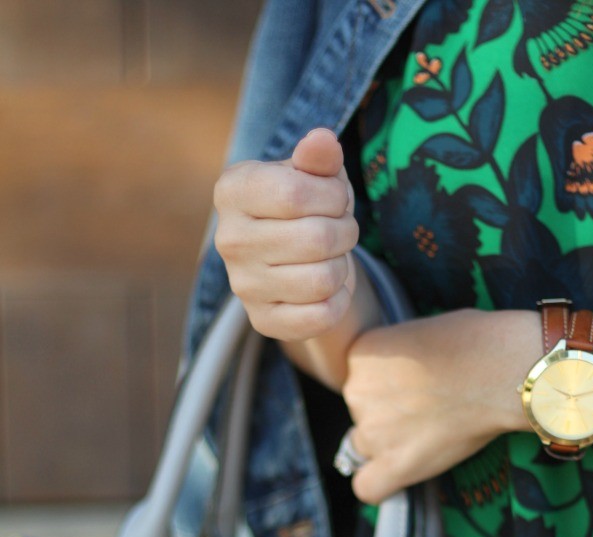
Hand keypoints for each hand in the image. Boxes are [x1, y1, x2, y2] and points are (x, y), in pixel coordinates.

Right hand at [213, 129, 358, 340]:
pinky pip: (321, 316)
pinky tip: (329, 287)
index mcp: (233, 191)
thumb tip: (323, 141)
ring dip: (342, 266)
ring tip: (333, 256)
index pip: (297, 194)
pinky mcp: (263, 321)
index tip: (336, 198)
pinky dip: (339, 300)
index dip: (334, 196)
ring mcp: (243, 285)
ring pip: (322, 280)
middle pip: (316, 240)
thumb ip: (319, 157)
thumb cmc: (305, 206)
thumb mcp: (313, 174)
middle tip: (342, 229)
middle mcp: (228, 239)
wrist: (291, 258)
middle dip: (346, 232)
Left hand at [343, 309, 536, 503]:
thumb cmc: (476, 343)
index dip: (387, 386)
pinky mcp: (394, 463)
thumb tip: (401, 375)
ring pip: (365, 449)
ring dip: (390, 444)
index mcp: (361, 355)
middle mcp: (356, 392)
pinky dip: (381, 484)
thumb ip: (398, 358)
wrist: (502, 370)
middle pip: (361, 415)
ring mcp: (373, 431)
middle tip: (427, 409)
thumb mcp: (421, 332)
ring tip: (431, 432)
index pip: (358, 381)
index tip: (414, 386)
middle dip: (388, 415)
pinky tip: (401, 472)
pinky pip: (368, 487)